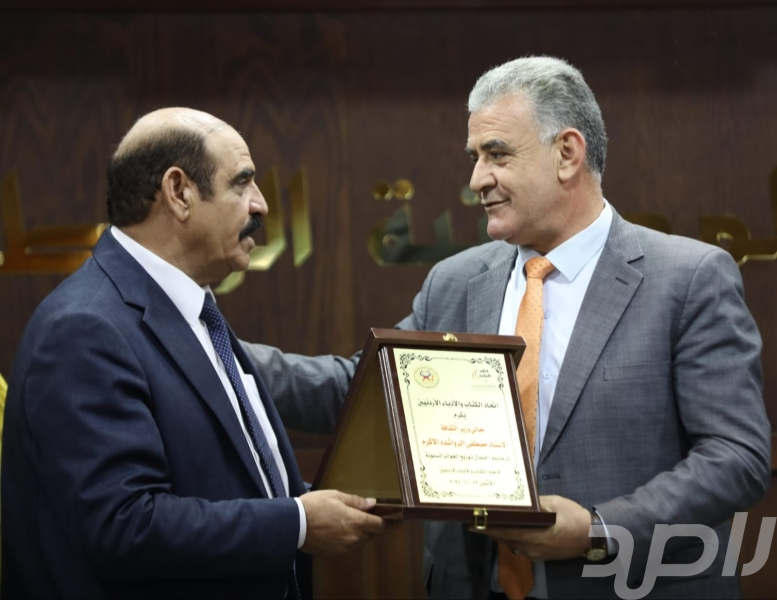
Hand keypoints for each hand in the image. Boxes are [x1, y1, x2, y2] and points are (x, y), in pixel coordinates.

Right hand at [299, 490, 385, 555]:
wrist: (294, 524)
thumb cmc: (315, 506)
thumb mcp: (336, 496)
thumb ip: (356, 501)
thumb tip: (372, 504)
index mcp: (356, 522)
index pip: (379, 525)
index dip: (388, 522)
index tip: (395, 520)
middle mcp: (353, 537)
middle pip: (372, 534)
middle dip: (375, 527)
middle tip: (376, 519)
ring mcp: (344, 547)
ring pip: (361, 541)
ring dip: (362, 533)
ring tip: (356, 523)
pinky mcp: (335, 553)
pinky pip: (349, 546)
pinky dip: (350, 539)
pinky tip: (343, 531)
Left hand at [469, 495, 590, 560]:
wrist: (592, 536)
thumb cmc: (573, 517)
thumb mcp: (554, 503)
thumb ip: (535, 504)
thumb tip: (520, 501)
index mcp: (534, 535)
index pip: (503, 532)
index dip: (486, 528)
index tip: (471, 523)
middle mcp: (531, 548)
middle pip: (504, 538)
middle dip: (490, 529)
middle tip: (477, 518)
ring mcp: (535, 554)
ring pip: (511, 543)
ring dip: (500, 533)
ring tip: (490, 521)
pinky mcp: (540, 556)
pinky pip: (520, 546)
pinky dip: (512, 536)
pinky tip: (510, 527)